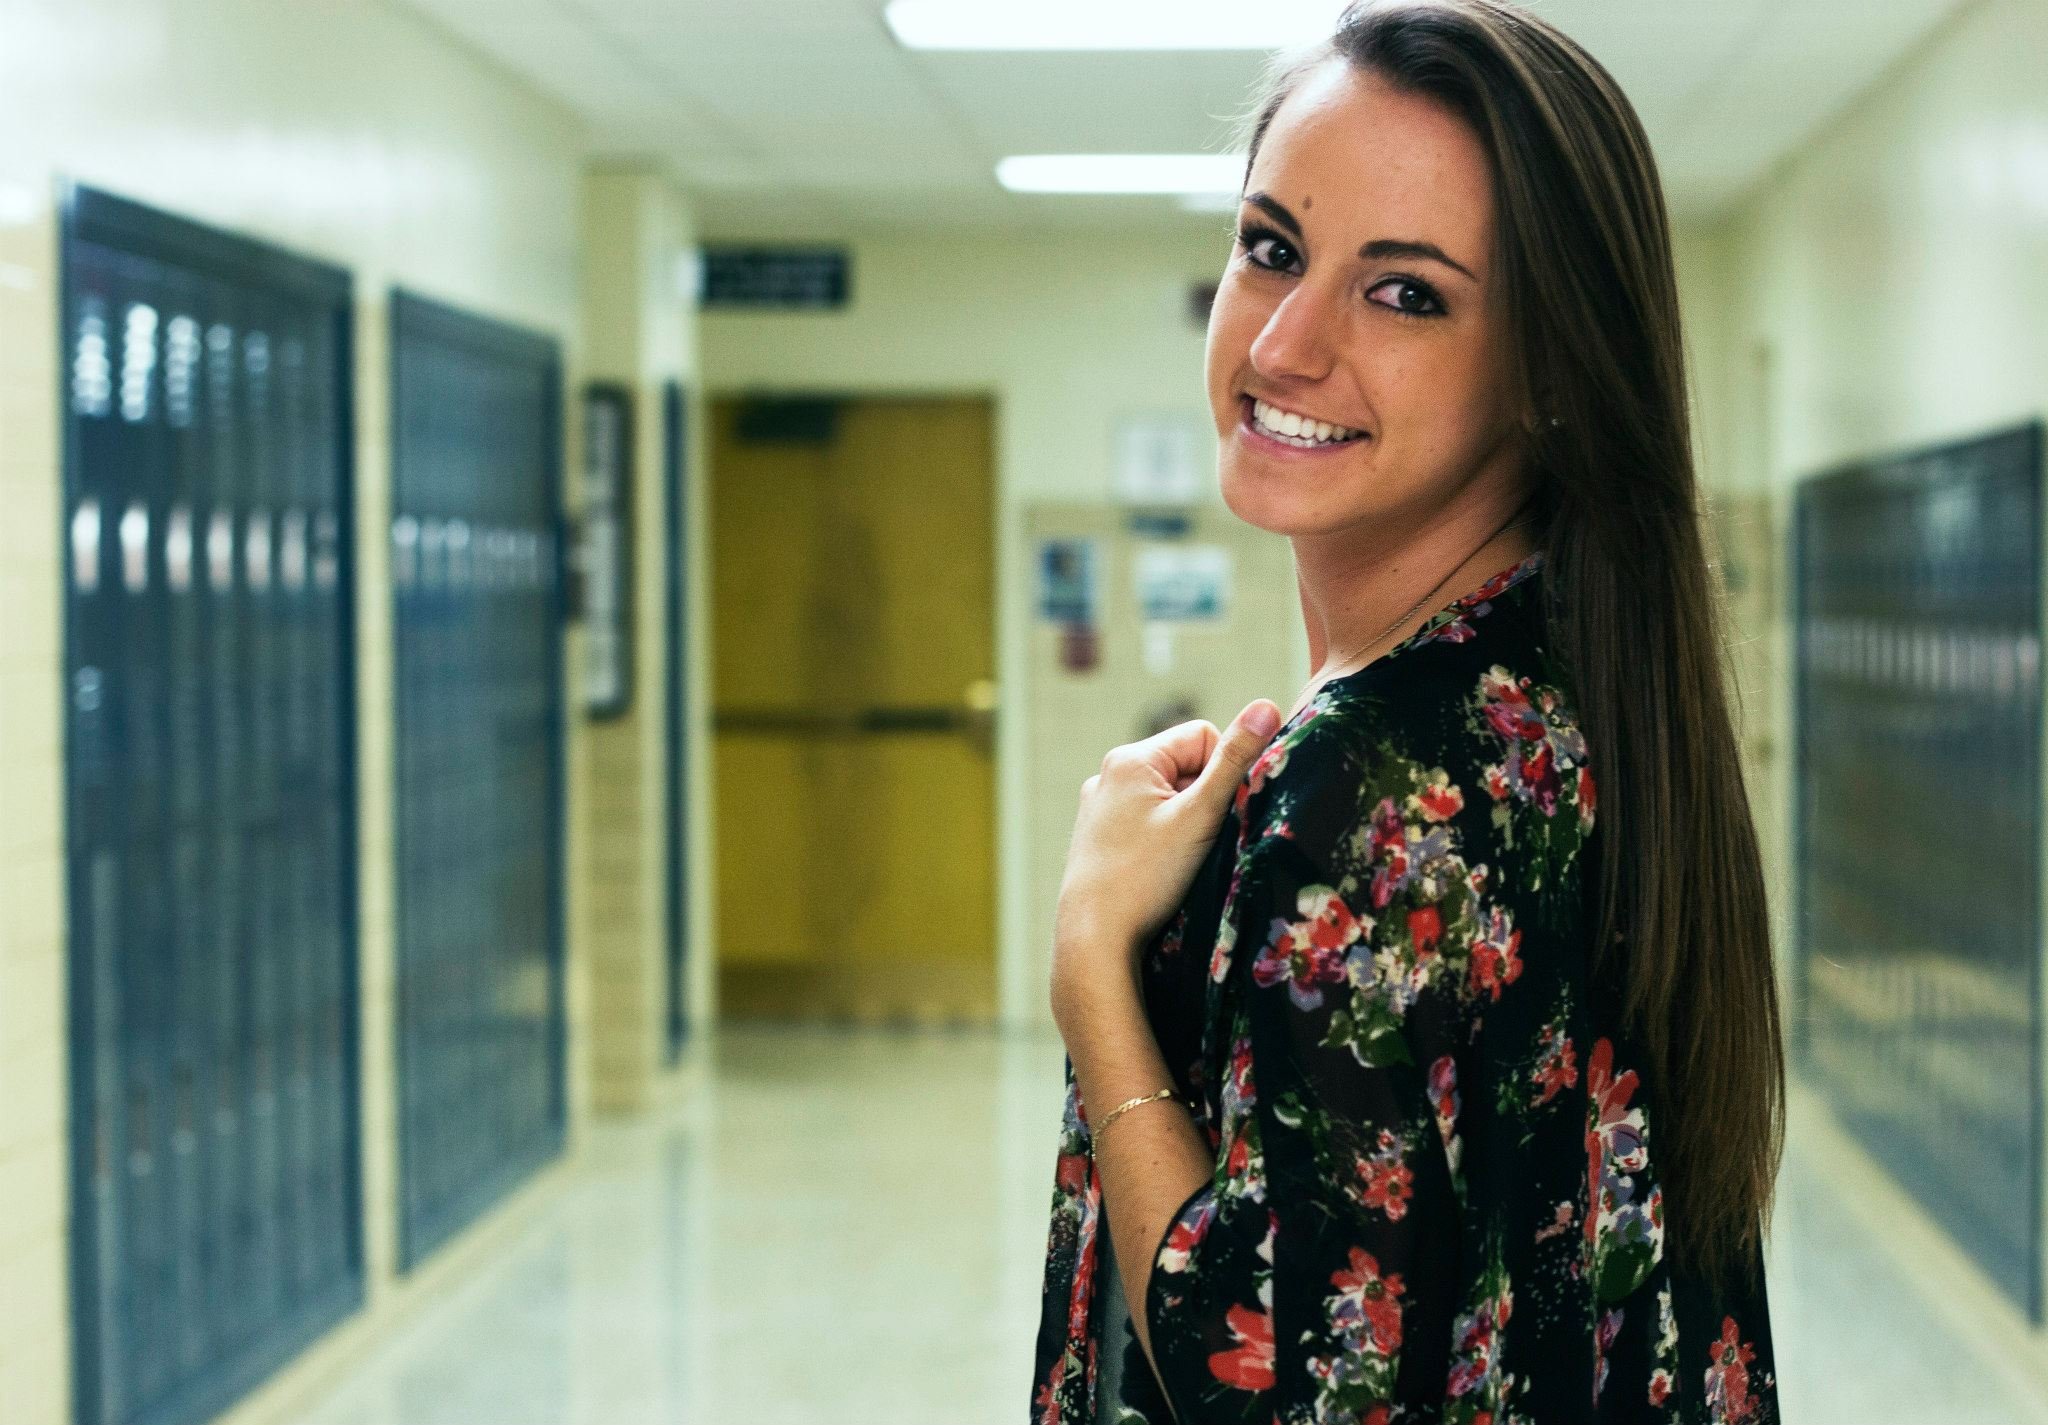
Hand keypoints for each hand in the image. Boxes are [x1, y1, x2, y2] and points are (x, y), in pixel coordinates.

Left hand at [1049, 699, 1283, 1017]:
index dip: (1222, 772)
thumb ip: (1235, 761)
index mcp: (1130, 759)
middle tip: (1200, 841)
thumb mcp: (1201, 815)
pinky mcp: (1097, 839)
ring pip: (1166, 798)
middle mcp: (1107, 776)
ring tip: (1178, 860)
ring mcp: (1098, 809)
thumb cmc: (1147, 876)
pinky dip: (1161, 840)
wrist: (1094, 938)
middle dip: (1202, 799)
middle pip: (1183, 768)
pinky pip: (1145, 823)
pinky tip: (1159, 870)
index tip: (1217, 813)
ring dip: (1184, 821)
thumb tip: (1267, 706)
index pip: (1202, 738)